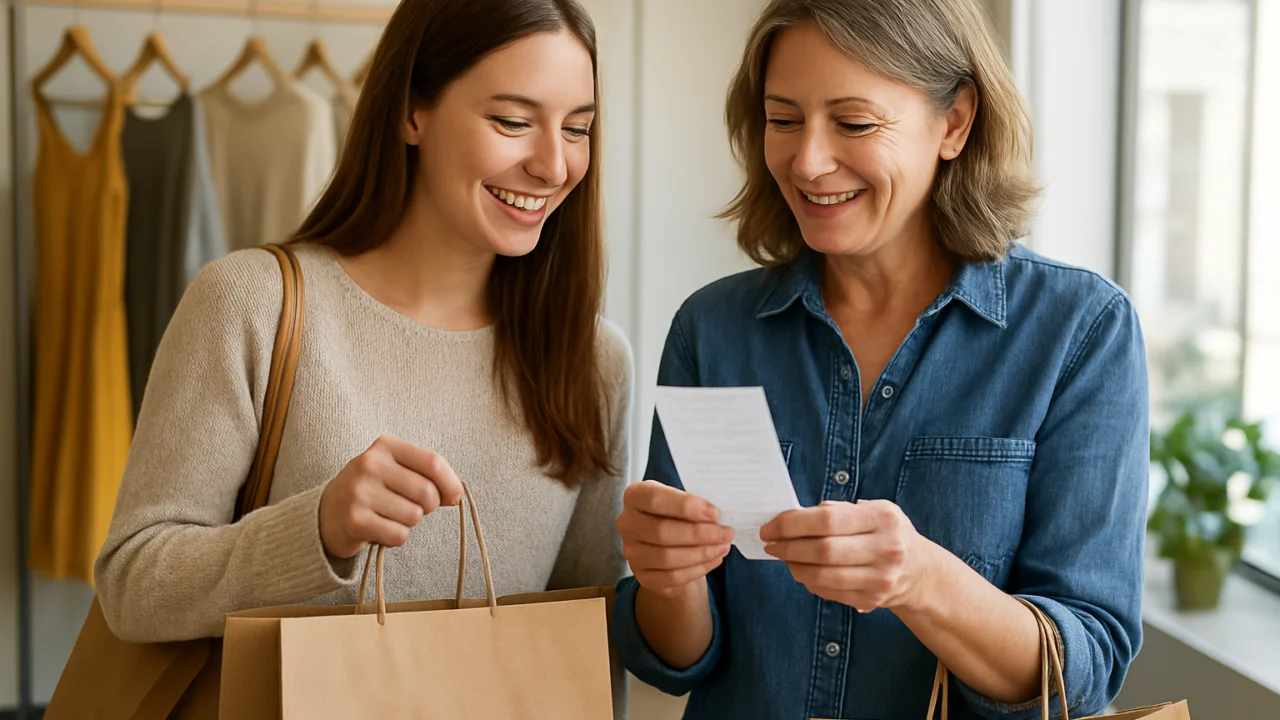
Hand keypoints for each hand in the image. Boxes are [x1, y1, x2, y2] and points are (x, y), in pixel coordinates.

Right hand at [319, 435, 464, 558]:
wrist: (326, 513)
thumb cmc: (371, 490)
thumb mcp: (394, 470)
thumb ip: (426, 475)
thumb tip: (456, 493)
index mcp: (385, 446)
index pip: (432, 461)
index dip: (450, 482)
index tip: (453, 496)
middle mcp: (370, 465)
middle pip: (427, 492)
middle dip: (428, 507)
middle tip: (409, 507)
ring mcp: (360, 492)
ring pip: (414, 516)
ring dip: (408, 523)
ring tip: (388, 516)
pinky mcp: (356, 521)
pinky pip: (399, 535)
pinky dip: (395, 538)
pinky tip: (379, 529)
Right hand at [616, 481, 734, 596]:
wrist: (669, 544)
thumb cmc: (678, 515)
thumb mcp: (683, 501)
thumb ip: (694, 504)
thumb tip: (718, 516)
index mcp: (635, 496)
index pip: (655, 499)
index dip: (686, 507)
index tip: (714, 513)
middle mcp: (627, 523)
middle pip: (661, 531)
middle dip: (699, 534)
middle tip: (726, 533)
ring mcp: (631, 551)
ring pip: (667, 557)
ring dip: (701, 553)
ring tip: (723, 547)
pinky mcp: (642, 575)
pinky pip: (671, 576)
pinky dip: (697, 569)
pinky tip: (713, 560)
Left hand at [761, 499, 929, 612]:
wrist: (919, 571)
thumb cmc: (887, 533)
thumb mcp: (873, 511)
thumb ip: (837, 511)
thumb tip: (792, 517)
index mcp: (883, 518)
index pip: (827, 520)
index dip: (792, 524)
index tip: (770, 527)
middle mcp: (886, 549)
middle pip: (823, 550)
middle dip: (788, 546)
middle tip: (770, 543)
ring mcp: (880, 578)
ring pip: (823, 575)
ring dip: (794, 566)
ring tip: (783, 557)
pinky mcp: (872, 600)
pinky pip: (829, 592)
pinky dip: (808, 581)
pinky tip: (801, 570)